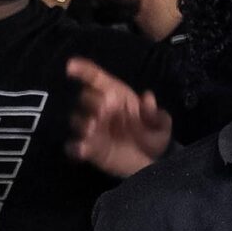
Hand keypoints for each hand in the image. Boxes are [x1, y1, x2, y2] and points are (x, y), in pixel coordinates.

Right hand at [67, 60, 172, 176]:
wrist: (151, 164)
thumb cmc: (152, 138)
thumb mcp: (160, 127)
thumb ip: (156, 115)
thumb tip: (148, 98)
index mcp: (116, 97)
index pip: (96, 79)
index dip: (83, 70)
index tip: (71, 66)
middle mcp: (101, 110)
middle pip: (85, 98)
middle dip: (92, 101)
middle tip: (106, 109)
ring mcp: (93, 130)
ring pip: (77, 120)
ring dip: (83, 122)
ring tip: (93, 127)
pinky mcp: (88, 150)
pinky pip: (74, 147)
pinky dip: (75, 147)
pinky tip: (82, 149)